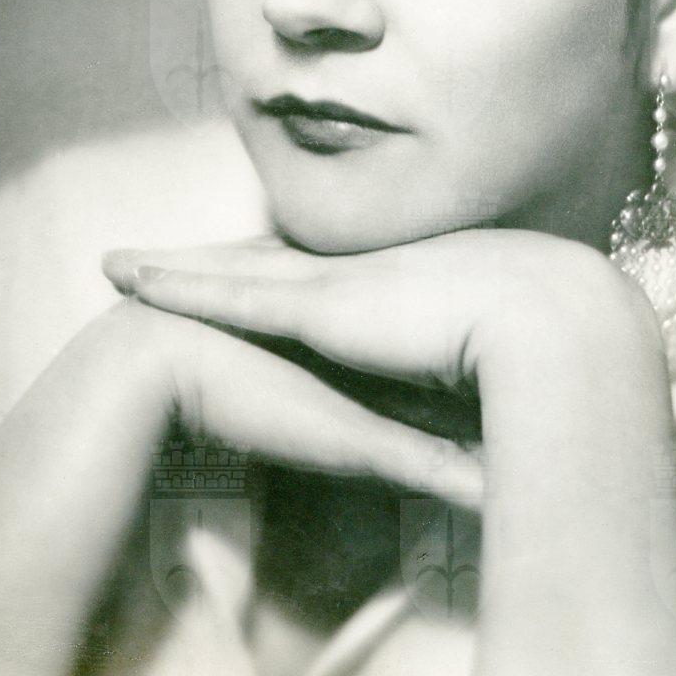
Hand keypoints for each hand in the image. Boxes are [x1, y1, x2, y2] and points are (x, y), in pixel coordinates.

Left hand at [103, 230, 675, 675]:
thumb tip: (474, 416)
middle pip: (262, 262)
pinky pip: (223, 292)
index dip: (275, 271)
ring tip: (120, 263)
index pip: (323, 278)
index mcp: (400, 285)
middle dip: (207, 261)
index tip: (242, 270)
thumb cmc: (546, 353)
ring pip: (228, 271)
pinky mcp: (313, 305)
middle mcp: (359, 273)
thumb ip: (469, 377)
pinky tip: (129, 278)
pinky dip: (173, 283)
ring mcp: (333, 283)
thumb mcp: (496, 361)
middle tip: (149, 259)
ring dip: (172, 267)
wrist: (555, 323)